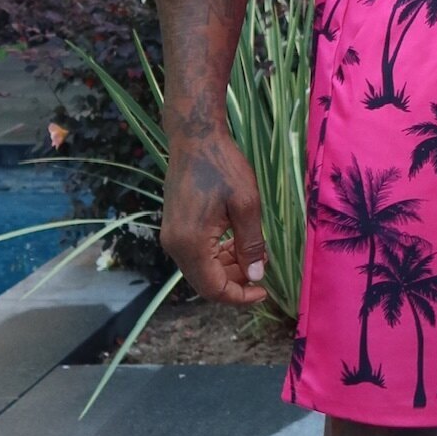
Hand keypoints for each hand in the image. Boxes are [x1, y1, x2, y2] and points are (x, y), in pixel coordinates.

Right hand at [160, 131, 268, 305]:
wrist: (196, 139)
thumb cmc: (223, 166)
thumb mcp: (246, 205)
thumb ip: (251, 244)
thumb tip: (256, 276)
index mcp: (191, 243)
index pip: (213, 288)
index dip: (239, 296)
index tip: (264, 291)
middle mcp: (175, 245)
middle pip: (205, 283)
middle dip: (236, 283)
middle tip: (264, 270)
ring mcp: (172, 237)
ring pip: (201, 270)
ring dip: (228, 269)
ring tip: (257, 254)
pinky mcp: (174, 228)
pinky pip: (197, 254)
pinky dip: (218, 256)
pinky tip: (238, 243)